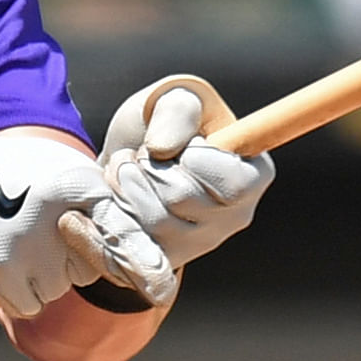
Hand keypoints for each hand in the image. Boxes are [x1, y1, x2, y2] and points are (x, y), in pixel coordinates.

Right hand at [0, 107, 166, 319]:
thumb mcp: (54, 169)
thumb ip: (93, 201)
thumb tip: (131, 244)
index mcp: (82, 184)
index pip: (124, 233)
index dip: (143, 264)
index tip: (161, 290)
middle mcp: (64, 214)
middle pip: (88, 269)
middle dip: (66, 261)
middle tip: (28, 228)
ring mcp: (34, 244)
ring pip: (57, 290)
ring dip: (37, 278)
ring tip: (8, 238)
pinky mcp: (4, 267)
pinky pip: (29, 305)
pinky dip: (14, 293)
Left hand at [97, 74, 271, 281]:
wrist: (128, 157)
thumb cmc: (162, 126)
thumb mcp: (175, 99)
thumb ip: (176, 111)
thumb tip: (160, 148)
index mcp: (252, 177)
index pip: (231, 184)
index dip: (195, 158)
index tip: (186, 146)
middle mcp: (233, 218)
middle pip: (181, 200)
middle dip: (148, 166)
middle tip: (143, 154)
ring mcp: (196, 246)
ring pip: (150, 221)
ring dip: (124, 184)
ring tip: (126, 171)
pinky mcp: (159, 261)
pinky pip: (126, 244)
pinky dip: (108, 215)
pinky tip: (110, 199)